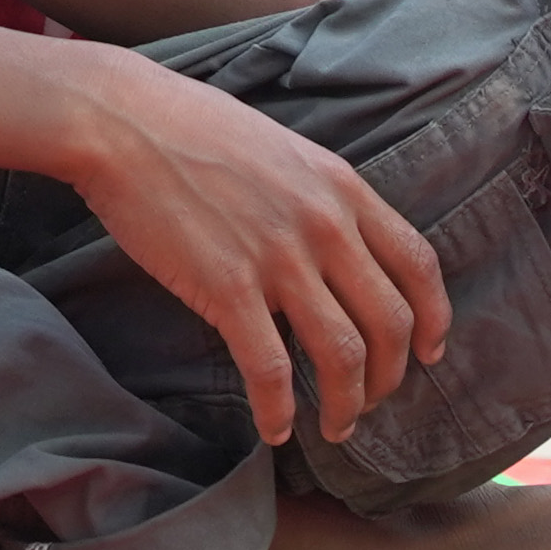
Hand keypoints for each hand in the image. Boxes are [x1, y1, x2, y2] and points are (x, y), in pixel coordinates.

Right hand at [63, 52, 451, 446]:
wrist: (116, 120)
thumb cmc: (183, 124)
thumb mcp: (279, 146)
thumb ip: (315, 193)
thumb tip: (329, 238)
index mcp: (341, 188)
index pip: (418, 265)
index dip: (434, 319)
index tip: (428, 351)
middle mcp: (324, 226)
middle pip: (390, 322)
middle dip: (390, 375)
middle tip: (373, 400)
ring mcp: (278, 259)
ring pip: (342, 354)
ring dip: (348, 404)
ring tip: (337, 428)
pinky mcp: (227, 288)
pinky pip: (271, 368)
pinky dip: (278, 409)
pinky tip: (273, 429)